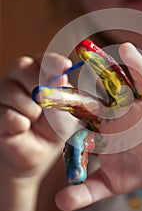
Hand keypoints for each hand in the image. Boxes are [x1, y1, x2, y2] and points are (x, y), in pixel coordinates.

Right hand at [0, 53, 72, 185]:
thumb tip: (60, 79)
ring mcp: (4, 93)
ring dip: (31, 110)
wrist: (40, 151)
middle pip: (23, 67)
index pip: (43, 59)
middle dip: (38, 86)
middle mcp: (20, 76)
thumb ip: (63, 96)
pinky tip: (24, 128)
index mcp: (41, 71)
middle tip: (46, 103)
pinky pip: (5, 113)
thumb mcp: (66, 111)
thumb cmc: (55, 127)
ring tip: (35, 120)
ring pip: (12, 92)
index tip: (66, 66)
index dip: (53, 62)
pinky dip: (19, 123)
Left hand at [55, 43, 141, 210]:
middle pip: (85, 103)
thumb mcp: (112, 182)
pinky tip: (125, 49)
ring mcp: (127, 104)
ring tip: (84, 52)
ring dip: (98, 69)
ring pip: (110, 85)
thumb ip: (86, 192)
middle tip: (48, 84)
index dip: (57, 122)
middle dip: (68, 96)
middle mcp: (108, 115)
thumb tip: (58, 204)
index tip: (37, 114)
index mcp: (97, 132)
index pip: (74, 126)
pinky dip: (136, 64)